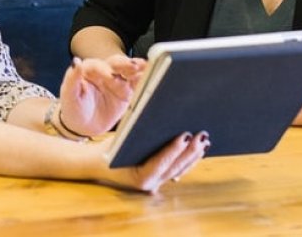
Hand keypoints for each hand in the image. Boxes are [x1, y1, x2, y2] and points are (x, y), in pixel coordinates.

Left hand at [58, 55, 145, 136]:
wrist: (84, 126)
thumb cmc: (74, 109)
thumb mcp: (69, 96)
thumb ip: (72, 79)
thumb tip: (76, 62)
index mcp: (88, 70)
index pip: (97, 65)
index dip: (104, 70)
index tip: (109, 76)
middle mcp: (104, 72)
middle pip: (116, 63)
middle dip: (125, 64)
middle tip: (133, 67)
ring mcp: (117, 80)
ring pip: (129, 71)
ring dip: (138, 68)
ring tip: (147, 67)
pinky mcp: (127, 91)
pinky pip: (137, 83)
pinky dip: (145, 80)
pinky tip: (153, 77)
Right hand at [93, 131, 209, 192]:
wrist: (97, 164)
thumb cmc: (108, 150)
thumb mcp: (119, 140)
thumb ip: (138, 133)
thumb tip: (160, 117)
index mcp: (139, 178)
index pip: (160, 163)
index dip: (174, 150)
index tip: (186, 136)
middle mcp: (150, 184)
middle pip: (175, 167)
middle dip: (190, 151)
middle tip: (202, 135)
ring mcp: (157, 183)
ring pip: (180, 170)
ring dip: (193, 156)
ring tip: (204, 140)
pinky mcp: (160, 178)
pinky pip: (178, 170)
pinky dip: (189, 159)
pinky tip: (199, 149)